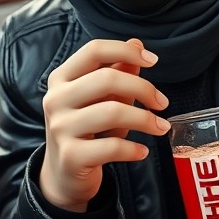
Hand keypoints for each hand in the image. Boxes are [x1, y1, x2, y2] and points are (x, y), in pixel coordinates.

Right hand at [39, 38, 169, 212]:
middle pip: (107, 79)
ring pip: (112, 112)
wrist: (62, 174)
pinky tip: (142, 151)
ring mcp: (61, 128)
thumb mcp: (99, 98)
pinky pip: (113, 147)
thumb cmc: (85, 130)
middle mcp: (56, 99)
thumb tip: (137, 44)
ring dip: (146, 119)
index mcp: (61, 78)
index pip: (94, 50)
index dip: (126, 52)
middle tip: (162, 103)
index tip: (154, 62)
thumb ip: (117, 72)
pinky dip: (134, 149)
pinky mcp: (71, 156)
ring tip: (160, 127)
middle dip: (144, 89)